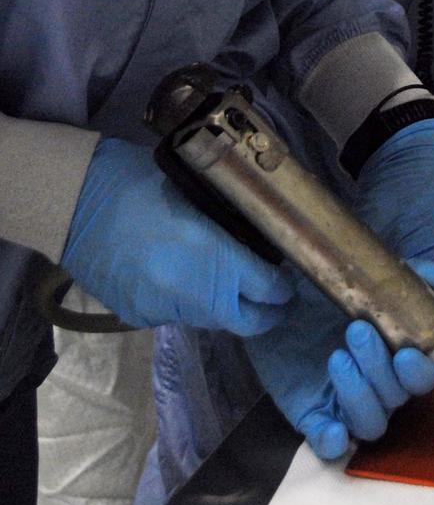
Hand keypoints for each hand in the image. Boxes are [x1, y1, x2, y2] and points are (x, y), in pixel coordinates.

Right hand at [62, 138, 293, 332]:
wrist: (74, 202)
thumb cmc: (139, 182)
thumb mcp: (198, 193)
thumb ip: (230, 224)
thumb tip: (256, 242)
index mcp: (216, 257)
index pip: (270, 289)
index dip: (284, 287)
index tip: (287, 278)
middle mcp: (195, 293)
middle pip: (249, 322)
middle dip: (267, 313)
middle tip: (274, 298)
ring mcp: (165, 309)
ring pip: (212, 320)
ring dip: (224, 306)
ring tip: (226, 283)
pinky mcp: (140, 316)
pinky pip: (177, 315)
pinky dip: (186, 302)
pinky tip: (180, 278)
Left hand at [245, 259, 433, 459]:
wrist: (277, 294)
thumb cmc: (330, 287)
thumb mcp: (373, 275)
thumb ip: (417, 278)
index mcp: (397, 355)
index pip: (424, 377)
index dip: (421, 373)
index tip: (408, 355)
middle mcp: (378, 384)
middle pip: (397, 396)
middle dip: (381, 369)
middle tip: (358, 331)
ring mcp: (346, 401)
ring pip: (371, 421)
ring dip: (360, 394)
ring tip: (338, 357)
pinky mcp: (313, 413)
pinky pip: (330, 443)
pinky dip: (334, 440)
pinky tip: (332, 428)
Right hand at [354, 119, 433, 325]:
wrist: (401, 141)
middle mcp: (399, 264)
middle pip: (403, 322)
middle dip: (413, 345)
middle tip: (424, 357)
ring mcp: (370, 258)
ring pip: (380, 310)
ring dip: (391, 326)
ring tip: (404, 337)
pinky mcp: (353, 251)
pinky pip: (364, 288)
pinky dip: (375, 303)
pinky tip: (385, 311)